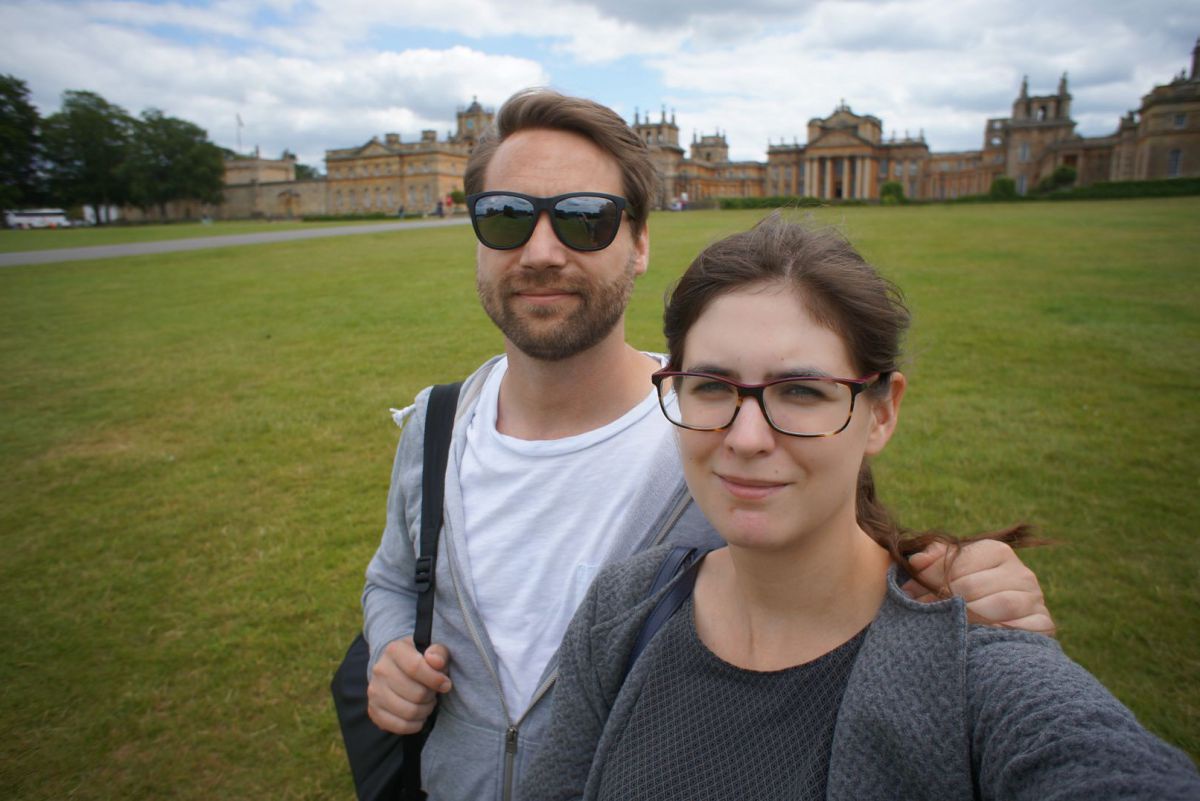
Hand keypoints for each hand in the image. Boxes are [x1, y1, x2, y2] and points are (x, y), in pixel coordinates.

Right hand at [367, 637, 452, 733]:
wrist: (397, 669)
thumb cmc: (421, 660)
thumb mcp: (433, 650)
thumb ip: (439, 652)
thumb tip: (437, 662)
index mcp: (394, 650)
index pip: (416, 668)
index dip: (436, 679)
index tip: (446, 684)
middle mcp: (380, 670)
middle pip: (416, 693)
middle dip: (431, 696)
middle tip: (433, 693)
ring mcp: (374, 692)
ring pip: (409, 712)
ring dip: (425, 710)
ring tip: (427, 702)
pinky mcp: (374, 711)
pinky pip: (400, 726)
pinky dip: (415, 724)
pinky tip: (419, 715)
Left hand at [902, 540, 1055, 635]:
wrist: (1002, 634)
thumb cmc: (968, 597)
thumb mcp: (951, 573)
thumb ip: (935, 560)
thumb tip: (917, 560)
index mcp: (997, 552)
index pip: (960, 561)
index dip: (930, 577)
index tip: (909, 590)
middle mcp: (1021, 573)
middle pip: (972, 585)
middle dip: (941, 600)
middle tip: (919, 612)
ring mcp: (1035, 599)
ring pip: (997, 605)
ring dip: (966, 618)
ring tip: (944, 626)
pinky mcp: (1043, 625)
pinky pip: (1018, 628)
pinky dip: (995, 633)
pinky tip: (976, 639)